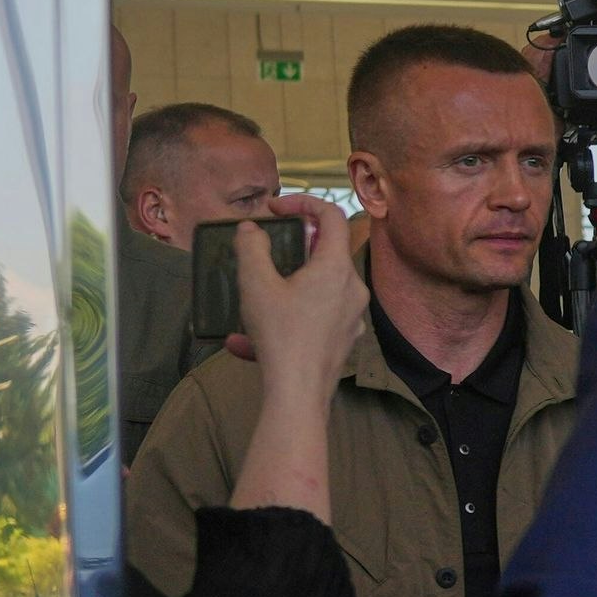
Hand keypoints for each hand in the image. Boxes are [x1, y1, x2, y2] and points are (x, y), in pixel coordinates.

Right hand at [226, 195, 362, 518]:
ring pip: (314, 290)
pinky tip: (243, 344)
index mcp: (337, 268)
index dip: (303, 202)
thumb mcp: (256, 284)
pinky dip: (282, 321)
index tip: (275, 208)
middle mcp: (353, 289)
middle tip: (262, 254)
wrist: (298, 394)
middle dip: (290, 250)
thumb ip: (252, 248)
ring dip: (278, 292)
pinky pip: (311, 319)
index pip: (331, 216)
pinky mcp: (343, 340)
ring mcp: (352, 317)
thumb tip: (251, 229)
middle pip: (325, 253)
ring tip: (246, 306)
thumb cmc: (280, 335)